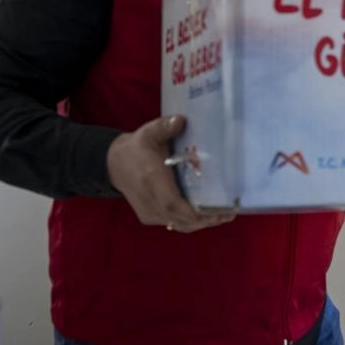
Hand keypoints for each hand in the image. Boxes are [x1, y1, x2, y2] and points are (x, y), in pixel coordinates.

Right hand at [107, 115, 234, 232]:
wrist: (113, 164)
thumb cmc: (137, 148)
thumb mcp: (149, 132)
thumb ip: (165, 127)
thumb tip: (181, 120)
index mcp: (152, 181)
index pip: (173, 204)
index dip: (196, 213)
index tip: (219, 212)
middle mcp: (150, 201)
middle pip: (181, 220)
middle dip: (207, 219)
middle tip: (230, 211)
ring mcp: (150, 212)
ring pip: (179, 225)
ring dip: (202, 222)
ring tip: (224, 214)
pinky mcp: (150, 217)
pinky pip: (174, 223)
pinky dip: (191, 221)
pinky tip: (207, 213)